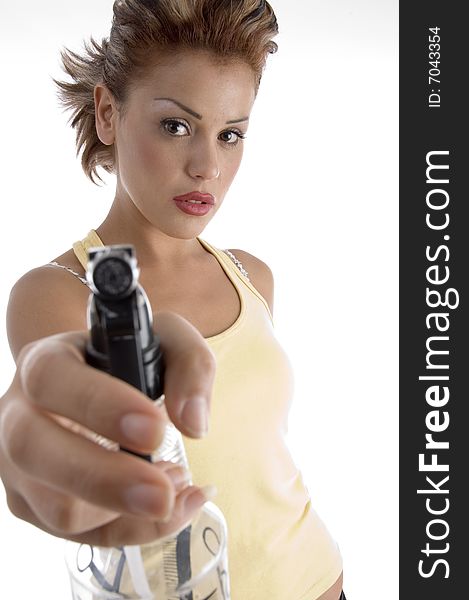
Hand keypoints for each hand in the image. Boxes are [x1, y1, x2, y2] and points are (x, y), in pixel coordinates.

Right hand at [0, 311, 215, 546]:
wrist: (94, 381)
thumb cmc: (127, 359)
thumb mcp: (167, 340)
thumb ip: (190, 363)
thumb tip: (194, 422)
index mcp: (44, 361)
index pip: (52, 379)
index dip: (100, 405)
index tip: (156, 429)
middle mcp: (19, 414)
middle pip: (35, 453)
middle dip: (106, 480)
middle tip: (165, 492)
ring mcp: (21, 468)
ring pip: (59, 509)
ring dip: (130, 510)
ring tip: (180, 482)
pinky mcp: (38, 506)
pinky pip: (83, 535)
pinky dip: (137, 528)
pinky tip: (177, 505)